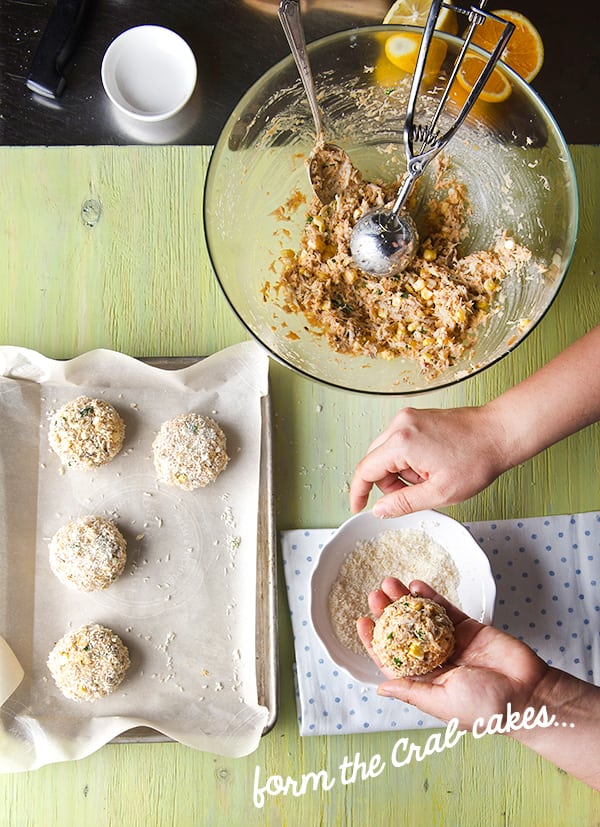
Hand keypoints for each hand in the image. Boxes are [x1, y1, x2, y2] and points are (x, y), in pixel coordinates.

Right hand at [349, 406, 506, 516]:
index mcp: (402, 442)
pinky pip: (399, 442)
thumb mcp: (440, 492)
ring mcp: (408, 418)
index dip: (358, 492)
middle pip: (374, 460)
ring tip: (430, 476)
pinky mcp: (416, 417)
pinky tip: (431, 464)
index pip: (365, 470)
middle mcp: (400, 424)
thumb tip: (380, 510)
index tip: (358, 506)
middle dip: (388, 483)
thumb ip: (403, 503)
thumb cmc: (477, 459)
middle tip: (415, 493)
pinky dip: (408, 459)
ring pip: (387, 453)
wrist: (500, 432)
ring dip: (400, 471)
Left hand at [357, 577, 548, 728]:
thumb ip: (412, 690)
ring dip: (405, 600)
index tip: (361, 621)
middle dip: (388, 613)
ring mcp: (452, 642)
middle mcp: (436, 661)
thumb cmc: (488, 707)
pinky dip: (430, 596)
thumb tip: (381, 687)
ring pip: (421, 617)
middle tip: (375, 594)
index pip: (392, 659)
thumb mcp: (443, 702)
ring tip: (390, 583)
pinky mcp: (469, 628)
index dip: (375, 640)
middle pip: (404, 632)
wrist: (530, 693)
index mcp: (426, 682)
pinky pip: (445, 609)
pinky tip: (417, 584)